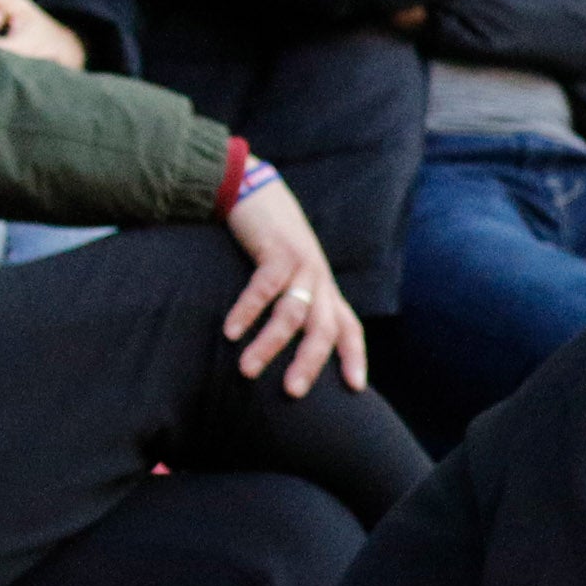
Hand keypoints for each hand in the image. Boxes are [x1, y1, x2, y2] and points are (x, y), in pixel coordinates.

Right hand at [223, 176, 368, 394]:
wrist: (258, 193)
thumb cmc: (272, 244)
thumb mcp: (292, 278)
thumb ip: (295, 307)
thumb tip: (287, 350)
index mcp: (326, 291)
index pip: (349, 328)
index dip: (354, 356)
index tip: (355, 388)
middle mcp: (320, 281)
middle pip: (324, 329)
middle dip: (310, 363)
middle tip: (293, 393)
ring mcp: (301, 265)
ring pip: (291, 313)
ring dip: (269, 344)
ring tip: (247, 371)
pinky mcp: (277, 251)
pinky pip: (264, 287)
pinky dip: (247, 310)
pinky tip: (230, 331)